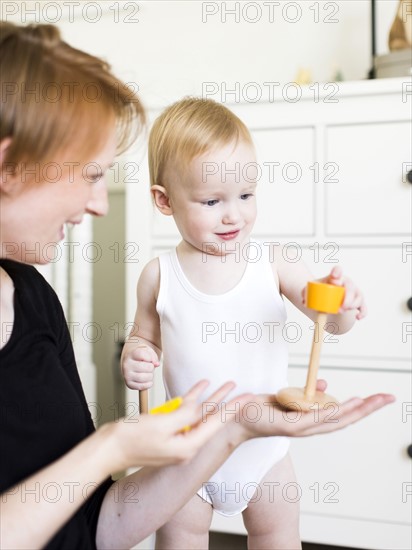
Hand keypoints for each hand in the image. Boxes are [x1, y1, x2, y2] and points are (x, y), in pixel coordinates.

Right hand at [107, 380, 242, 469]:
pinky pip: (183, 415)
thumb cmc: (131, 439)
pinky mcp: (166, 433)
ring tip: (225, 384)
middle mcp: (185, 445)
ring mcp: (175, 440)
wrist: (107, 450)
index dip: (233, 408)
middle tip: (243, 389)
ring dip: (210, 399)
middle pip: (211, 419)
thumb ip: (185, 415)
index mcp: (187, 447)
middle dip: (226, 402)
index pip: (216, 424)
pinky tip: (199, 387)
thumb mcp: (162, 424)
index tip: (248, 398)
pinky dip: (190, 400)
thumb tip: (200, 408)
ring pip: (198, 415)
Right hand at [121, 345, 159, 389]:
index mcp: (131, 354)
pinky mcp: (129, 384)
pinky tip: (147, 380)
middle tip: (149, 367)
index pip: (142, 355)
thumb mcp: (147, 352)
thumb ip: (153, 356)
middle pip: (147, 367)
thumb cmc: (140, 357)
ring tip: (148, 373)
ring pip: (144, 378)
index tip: (149, 359)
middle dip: (152, 367)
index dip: (150, 357)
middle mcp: (127, 365)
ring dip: (150, 376)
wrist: (129, 362)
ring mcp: (127, 375)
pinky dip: (148, 384)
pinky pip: (142, 386)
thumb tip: (156, 364)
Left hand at [237, 380, 394, 438]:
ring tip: (372, 400)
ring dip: (355, 410)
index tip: (380, 397)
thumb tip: (325, 383)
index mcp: (311, 420)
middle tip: (388, 397)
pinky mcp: (289, 426)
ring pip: (334, 420)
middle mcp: (310, 427)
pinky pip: (315, 418)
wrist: (238, 418)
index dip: (363, 406)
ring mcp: (301, 429)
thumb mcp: (288, 396)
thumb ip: (308, 393)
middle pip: (346, 419)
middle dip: (368, 408)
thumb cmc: (262, 409)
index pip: (343, 414)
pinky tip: (345, 404)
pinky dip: (331, 412)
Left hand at [302, 266, 366, 319]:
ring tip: (342, 311)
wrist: (329, 294)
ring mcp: (354, 291)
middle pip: (351, 286)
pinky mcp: (359, 300)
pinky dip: (362, 313)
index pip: (337, 270)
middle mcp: (346, 282)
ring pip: (359, 297)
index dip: (337, 272)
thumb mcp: (311, 289)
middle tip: (340, 309)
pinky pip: (364, 307)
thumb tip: (304, 301)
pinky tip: (357, 317)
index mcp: (334, 277)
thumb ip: (305, 292)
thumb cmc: (321, 289)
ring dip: (352, 306)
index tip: (334, 278)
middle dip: (347, 298)